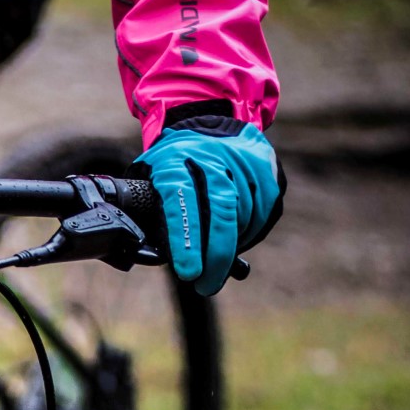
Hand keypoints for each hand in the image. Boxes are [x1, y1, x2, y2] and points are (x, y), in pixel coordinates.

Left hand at [138, 115, 281, 295]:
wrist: (207, 124)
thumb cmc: (170, 165)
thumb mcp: (146, 179)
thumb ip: (145, 211)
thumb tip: (143, 253)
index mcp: (174, 162)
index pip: (181, 203)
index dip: (186, 240)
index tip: (188, 273)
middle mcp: (211, 158)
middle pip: (221, 211)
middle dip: (217, 255)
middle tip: (207, 285)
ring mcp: (242, 161)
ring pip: (245, 214)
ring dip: (233, 246)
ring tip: (217, 263)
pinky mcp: (265, 167)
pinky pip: (264, 210)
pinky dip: (250, 233)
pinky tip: (237, 241)